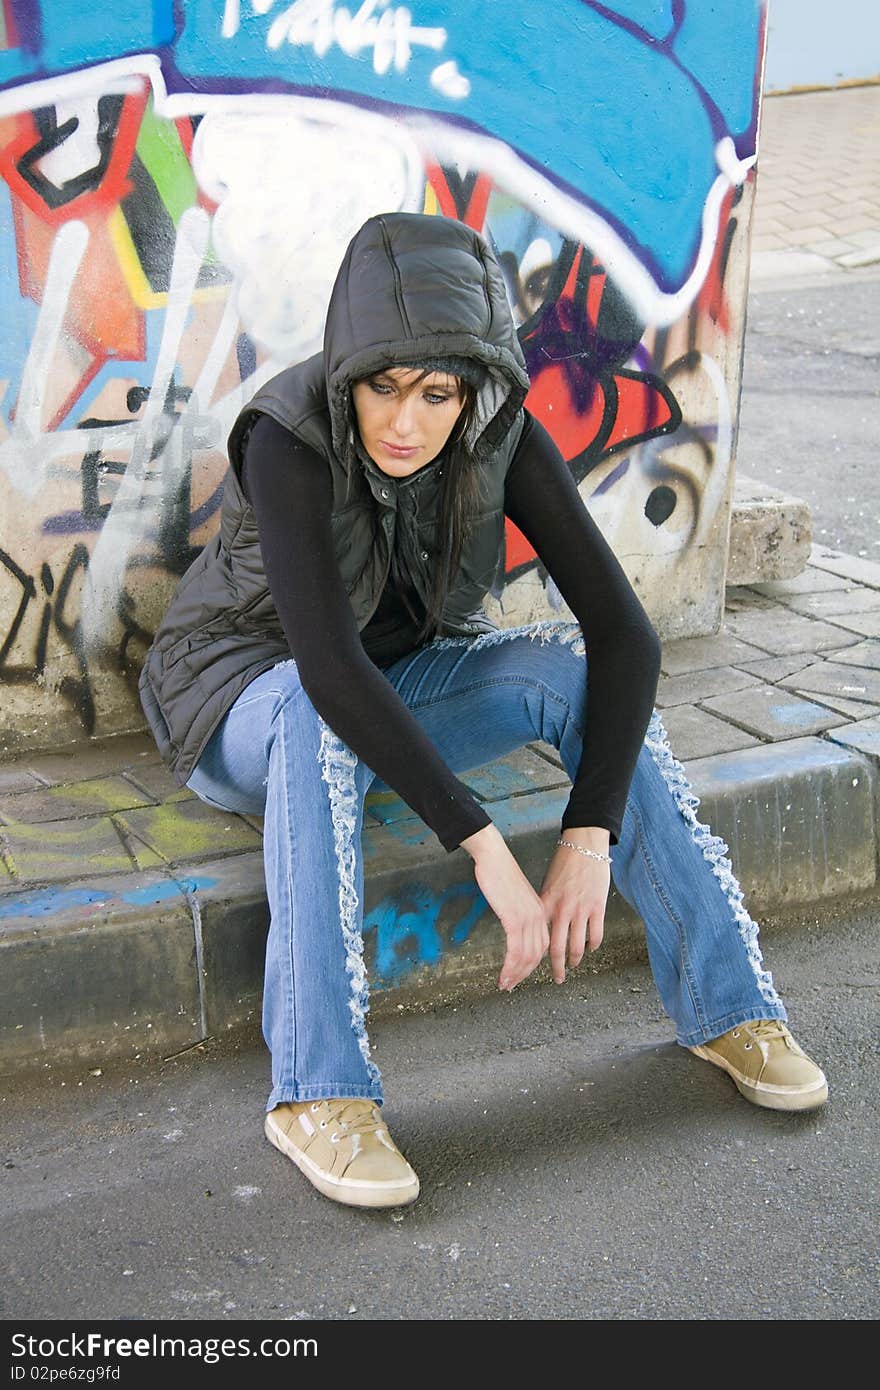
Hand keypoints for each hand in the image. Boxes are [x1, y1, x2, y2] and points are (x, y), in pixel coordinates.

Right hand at [460, 823, 548, 990]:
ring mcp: (528, 918)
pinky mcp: (515, 918)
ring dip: (516, 974)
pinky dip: (510, 967)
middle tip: (511, 985)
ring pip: (527, 956)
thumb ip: (516, 912)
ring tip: (505, 984)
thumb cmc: (498, 872)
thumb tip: (511, 926)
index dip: (531, 963)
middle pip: (536, 954)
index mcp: (539, 911)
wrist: (493, 856)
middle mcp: (537, 916)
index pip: (540, 944)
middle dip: (524, 974)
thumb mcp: (513, 896)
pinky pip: (515, 950)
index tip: (520, 974)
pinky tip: (503, 975)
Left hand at [539, 829, 610, 982]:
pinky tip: (589, 948)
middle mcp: (561, 910)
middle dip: (556, 969)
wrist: (583, 844)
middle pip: (557, 950)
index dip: (534, 955)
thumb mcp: (546, 884)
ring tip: (573, 965)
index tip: (531, 965)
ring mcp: (581, 910)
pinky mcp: (598, 907)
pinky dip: (592, 946)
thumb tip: (541, 925)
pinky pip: (596, 935)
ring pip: (577, 947)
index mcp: (545, 904)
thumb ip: (544, 905)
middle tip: (556, 979)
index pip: (538, 937)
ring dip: (575, 960)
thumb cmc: (563, 862)